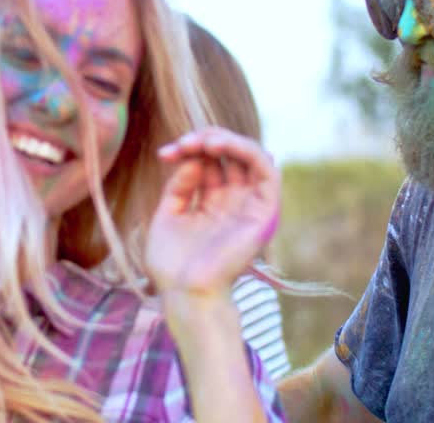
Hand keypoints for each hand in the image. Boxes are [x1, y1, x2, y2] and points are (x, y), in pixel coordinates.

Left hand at [147, 127, 279, 300]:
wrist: (184, 293)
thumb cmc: (173, 264)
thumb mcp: (168, 215)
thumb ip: (180, 186)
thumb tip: (195, 159)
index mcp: (213, 203)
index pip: (211, 162)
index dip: (190, 148)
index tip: (166, 153)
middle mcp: (234, 201)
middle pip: (231, 154)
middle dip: (206, 140)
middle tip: (182, 144)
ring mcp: (250, 206)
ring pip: (251, 155)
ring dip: (227, 140)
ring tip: (203, 142)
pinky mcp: (264, 212)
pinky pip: (267, 170)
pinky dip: (246, 150)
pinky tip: (218, 146)